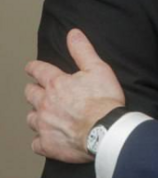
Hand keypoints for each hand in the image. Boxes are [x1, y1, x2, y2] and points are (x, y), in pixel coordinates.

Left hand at [25, 28, 125, 162]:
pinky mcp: (48, 144)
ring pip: (31, 118)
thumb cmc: (104, 101)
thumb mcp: (98, 69)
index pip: (39, 71)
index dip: (34, 68)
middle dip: (33, 91)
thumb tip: (73, 34)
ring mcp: (44, 125)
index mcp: (56, 84)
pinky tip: (47, 138)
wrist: (106, 131)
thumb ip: (83, 51)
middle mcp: (45, 103)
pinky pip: (37, 143)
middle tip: (38, 91)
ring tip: (44, 116)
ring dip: (36, 115)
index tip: (31, 68)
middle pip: (30, 94)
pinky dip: (41, 140)